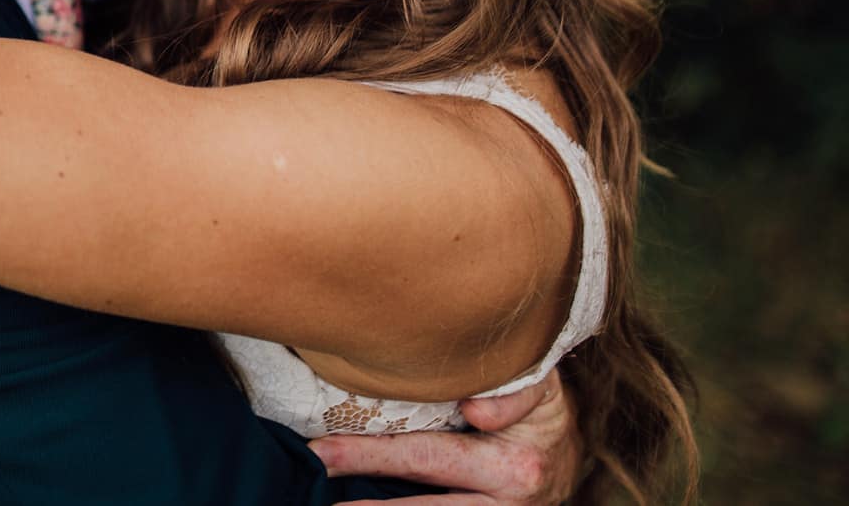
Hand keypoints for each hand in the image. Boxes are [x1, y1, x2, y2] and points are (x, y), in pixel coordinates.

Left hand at [310, 370, 580, 504]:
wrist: (565, 452)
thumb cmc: (541, 407)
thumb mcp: (539, 385)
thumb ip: (514, 391)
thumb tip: (475, 410)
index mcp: (513, 468)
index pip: (426, 458)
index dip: (371, 454)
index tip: (321, 448)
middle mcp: (503, 505)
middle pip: (421, 505)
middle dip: (365, 502)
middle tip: (314, 476)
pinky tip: (367, 504)